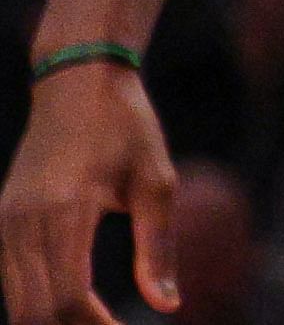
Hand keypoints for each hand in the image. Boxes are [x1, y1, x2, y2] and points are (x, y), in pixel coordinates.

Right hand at [2, 63, 174, 322]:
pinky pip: (10, 283)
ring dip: (53, 322)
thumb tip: (169, 306)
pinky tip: (74, 310)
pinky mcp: (2, 222)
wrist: (77, 81)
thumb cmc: (127, 126)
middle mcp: (24, 222)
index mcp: (65, 211)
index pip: (68, 300)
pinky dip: (37, 305)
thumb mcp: (156, 182)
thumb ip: (158, 248)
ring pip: (17, 305)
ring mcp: (6, 224)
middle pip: (36, 312)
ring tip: (98, 323)